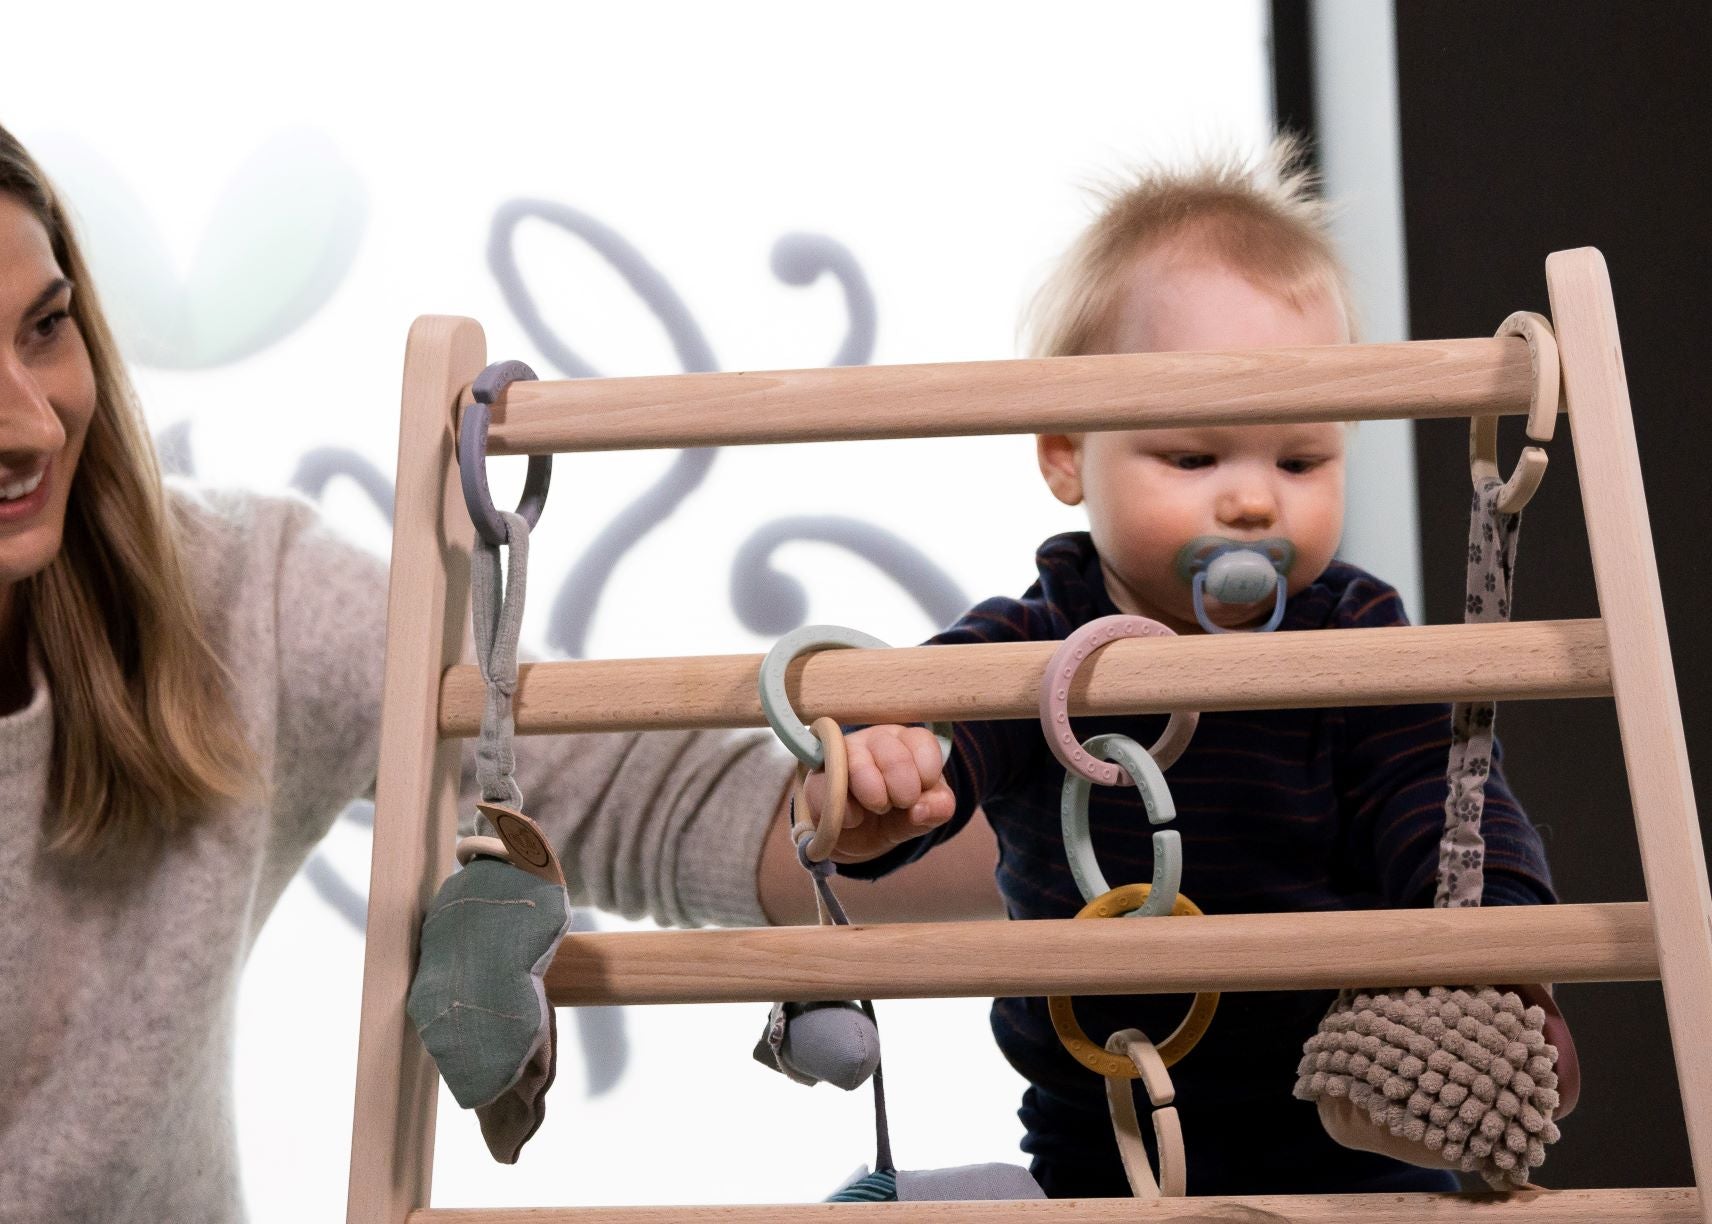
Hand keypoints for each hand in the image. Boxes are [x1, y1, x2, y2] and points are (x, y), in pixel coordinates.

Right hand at [800, 724, 955, 862]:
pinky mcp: (816, 777)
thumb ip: (936, 809)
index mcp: (906, 742)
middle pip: (894, 755)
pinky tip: (853, 820)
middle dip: (903, 789)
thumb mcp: (923, 814)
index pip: (922, 742)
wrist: (857, 838)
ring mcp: (842, 755)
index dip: (927, 774)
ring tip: (877, 808)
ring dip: (874, 794)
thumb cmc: (896, 814)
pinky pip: (827, 788)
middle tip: (899, 804)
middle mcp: (875, 740)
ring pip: (858, 764)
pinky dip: (845, 811)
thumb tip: (920, 810)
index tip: (921, 794)